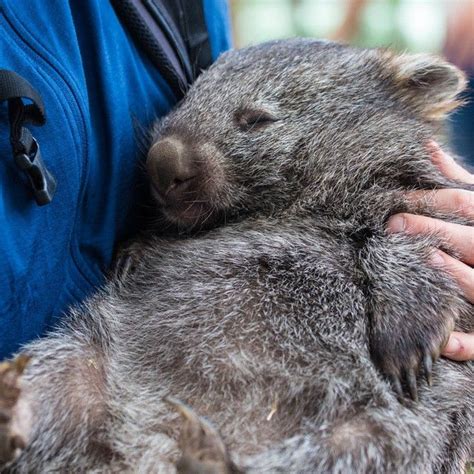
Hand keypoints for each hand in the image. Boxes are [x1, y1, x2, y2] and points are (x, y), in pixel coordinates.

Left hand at [386, 144, 473, 361]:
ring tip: (419, 259)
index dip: (427, 198)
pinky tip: (443, 342)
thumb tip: (426, 146)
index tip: (392, 198)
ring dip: (450, 273)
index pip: (463, 202)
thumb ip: (459, 178)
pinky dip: (467, 343)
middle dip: (430, 229)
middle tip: (391, 224)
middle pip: (470, 238)